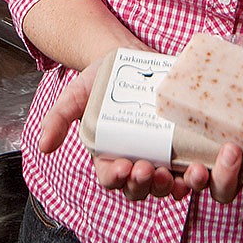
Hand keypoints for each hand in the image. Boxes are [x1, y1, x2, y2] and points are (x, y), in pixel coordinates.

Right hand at [39, 60, 242, 210]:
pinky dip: (195, 177)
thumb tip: (42, 145)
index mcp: (110, 155)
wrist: (136, 55)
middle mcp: (138, 161)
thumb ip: (60, 115)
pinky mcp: (185, 146)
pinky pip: (191, 171)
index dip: (117, 179)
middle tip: (150, 170)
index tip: (123, 167)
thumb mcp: (79, 90)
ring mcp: (163, 156)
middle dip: (145, 185)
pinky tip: (199, 170)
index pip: (111, 178)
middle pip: (141, 188)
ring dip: (173, 186)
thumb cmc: (105, 76)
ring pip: (168, 185)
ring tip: (178, 175)